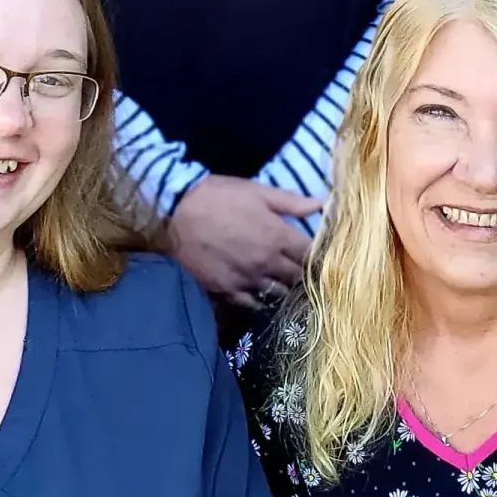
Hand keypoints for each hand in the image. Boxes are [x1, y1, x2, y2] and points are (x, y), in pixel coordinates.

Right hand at [168, 175, 319, 308]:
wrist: (174, 214)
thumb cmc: (217, 197)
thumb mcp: (256, 191)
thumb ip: (291, 201)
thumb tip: (322, 204)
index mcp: (278, 236)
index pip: (311, 255)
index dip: (317, 255)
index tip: (316, 253)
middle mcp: (267, 263)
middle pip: (298, 278)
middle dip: (302, 272)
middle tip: (298, 267)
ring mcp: (247, 281)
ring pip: (278, 294)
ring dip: (282, 287)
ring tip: (279, 280)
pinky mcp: (227, 292)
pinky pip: (253, 305)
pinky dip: (259, 299)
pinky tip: (258, 291)